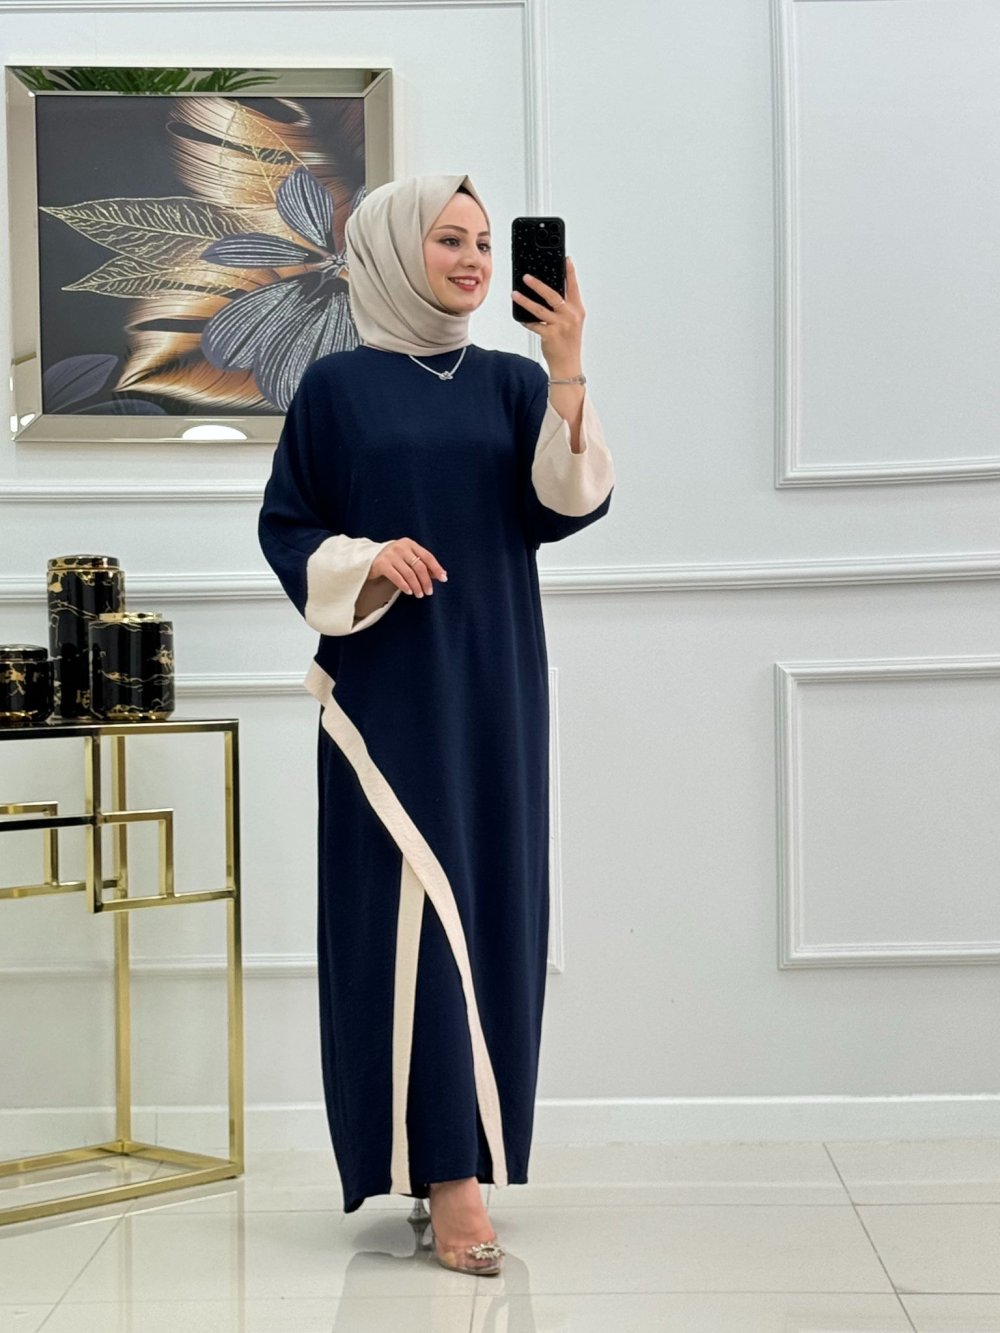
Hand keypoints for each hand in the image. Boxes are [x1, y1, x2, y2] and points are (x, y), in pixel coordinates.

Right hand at [371, 539, 446, 598]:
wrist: (368, 558)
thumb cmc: (393, 559)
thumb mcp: (408, 558)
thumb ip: (423, 565)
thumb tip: (442, 575)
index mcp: (410, 544)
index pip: (427, 556)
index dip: (436, 568)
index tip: (443, 579)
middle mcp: (401, 547)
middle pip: (419, 566)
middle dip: (426, 581)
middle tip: (429, 592)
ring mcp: (390, 555)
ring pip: (408, 573)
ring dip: (416, 586)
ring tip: (419, 595)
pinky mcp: (382, 564)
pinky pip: (396, 577)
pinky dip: (404, 585)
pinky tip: (409, 592)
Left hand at [511, 256, 584, 371]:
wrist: (568, 364)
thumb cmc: (568, 342)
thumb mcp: (573, 322)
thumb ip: (565, 307)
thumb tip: (549, 292)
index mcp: (577, 310)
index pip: (573, 287)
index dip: (570, 272)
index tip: (566, 259)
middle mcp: (570, 316)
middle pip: (553, 295)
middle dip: (538, 284)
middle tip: (526, 276)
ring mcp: (560, 326)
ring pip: (539, 309)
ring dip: (525, 300)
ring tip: (515, 294)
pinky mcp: (549, 335)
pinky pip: (534, 325)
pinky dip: (526, 320)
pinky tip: (520, 317)